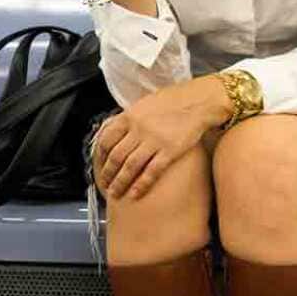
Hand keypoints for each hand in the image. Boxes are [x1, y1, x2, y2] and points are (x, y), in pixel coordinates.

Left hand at [94, 76, 232, 200]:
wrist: (198, 101)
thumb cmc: (172, 101)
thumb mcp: (144, 104)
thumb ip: (129, 119)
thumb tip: (115, 131)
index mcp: (129, 116)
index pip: (106, 140)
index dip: (100, 157)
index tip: (99, 166)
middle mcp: (139, 128)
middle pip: (116, 156)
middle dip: (107, 174)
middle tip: (105, 184)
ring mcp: (154, 140)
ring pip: (130, 167)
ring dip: (120, 182)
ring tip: (116, 193)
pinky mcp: (170, 150)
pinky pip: (151, 171)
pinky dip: (141, 185)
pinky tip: (135, 194)